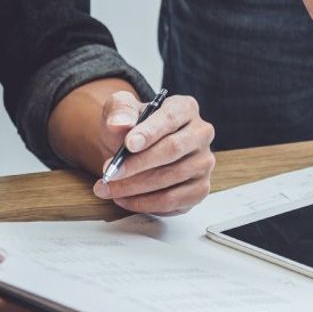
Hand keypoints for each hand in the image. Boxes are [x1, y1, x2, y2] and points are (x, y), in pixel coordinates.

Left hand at [91, 92, 215, 214]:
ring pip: (171, 178)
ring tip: (108, 188)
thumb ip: (119, 111)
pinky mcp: (200, 188)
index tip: (128, 145)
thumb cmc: (131, 129)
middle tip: (110, 173)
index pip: (170, 118)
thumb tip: (119, 124)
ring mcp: (204, 162)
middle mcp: (201, 134)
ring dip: (135, 187)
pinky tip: (124, 199)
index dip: (149, 133)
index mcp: (185, 108)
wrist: (135, 151)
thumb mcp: (120, 110)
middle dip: (137, 164)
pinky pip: (173, 201)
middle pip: (173, 150)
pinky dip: (145, 203)